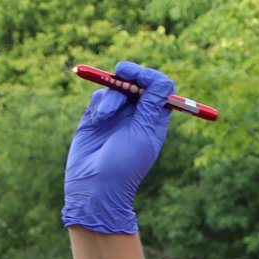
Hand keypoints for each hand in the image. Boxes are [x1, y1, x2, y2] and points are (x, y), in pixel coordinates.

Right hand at [62, 60, 173, 233]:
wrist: (95, 188)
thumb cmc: (124, 166)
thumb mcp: (143, 134)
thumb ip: (151, 106)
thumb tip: (163, 80)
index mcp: (154, 120)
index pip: (159, 88)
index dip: (151, 78)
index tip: (141, 77)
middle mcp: (137, 115)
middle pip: (137, 82)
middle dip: (130, 74)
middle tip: (121, 70)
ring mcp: (116, 115)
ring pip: (116, 87)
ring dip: (111, 97)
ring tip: (105, 116)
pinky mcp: (96, 116)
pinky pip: (99, 96)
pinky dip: (99, 104)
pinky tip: (97, 120)